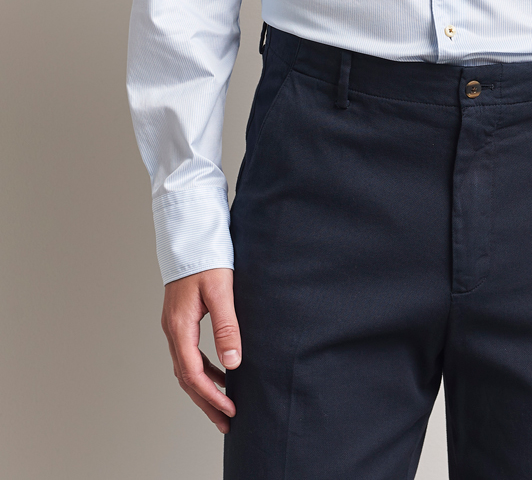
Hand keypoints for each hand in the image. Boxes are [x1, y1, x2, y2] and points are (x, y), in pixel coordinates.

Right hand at [161, 267, 241, 433]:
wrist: (191, 233)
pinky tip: (220, 374)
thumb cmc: (206, 258)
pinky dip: (203, 370)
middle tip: (226, 422)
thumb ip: (227, 327)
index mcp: (179, 327)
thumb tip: (234, 363)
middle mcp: (172, 330)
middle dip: (206, 402)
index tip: (230, 410)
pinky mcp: (181, 320)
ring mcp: (174, 326)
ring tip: (224, 406)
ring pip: (186, 368)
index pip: (193, 373)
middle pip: (186, 378)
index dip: (211, 396)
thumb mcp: (220, 292)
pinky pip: (189, 355)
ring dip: (204, 390)